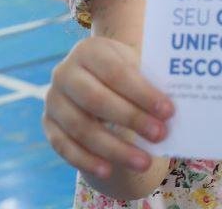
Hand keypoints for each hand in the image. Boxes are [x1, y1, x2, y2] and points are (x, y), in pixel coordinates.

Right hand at [43, 36, 173, 179]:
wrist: (96, 77)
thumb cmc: (125, 73)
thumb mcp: (135, 66)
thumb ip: (149, 81)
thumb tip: (173, 110)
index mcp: (90, 50)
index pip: (117, 72)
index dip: (142, 93)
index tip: (169, 111)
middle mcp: (65, 72)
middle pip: (96, 100)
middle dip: (131, 119)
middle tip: (160, 135)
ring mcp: (53, 99)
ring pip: (81, 127)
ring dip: (114, 148)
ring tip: (144, 162)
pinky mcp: (48, 124)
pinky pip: (64, 146)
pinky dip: (86, 160)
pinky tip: (109, 170)